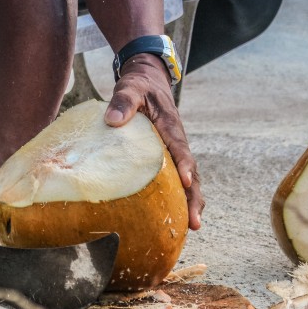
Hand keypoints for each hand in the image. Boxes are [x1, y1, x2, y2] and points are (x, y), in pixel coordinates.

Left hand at [104, 54, 204, 229]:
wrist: (148, 81)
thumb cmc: (139, 86)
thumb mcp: (131, 88)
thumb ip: (124, 101)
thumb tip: (113, 120)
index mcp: (171, 128)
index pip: (181, 151)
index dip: (184, 167)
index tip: (186, 183)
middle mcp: (177, 143)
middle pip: (191, 174)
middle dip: (194, 198)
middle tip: (194, 223)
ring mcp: (173, 152)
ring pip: (187, 180)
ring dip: (190, 202)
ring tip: (191, 227)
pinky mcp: (166, 158)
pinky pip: (175, 179)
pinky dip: (178, 197)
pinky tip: (173, 216)